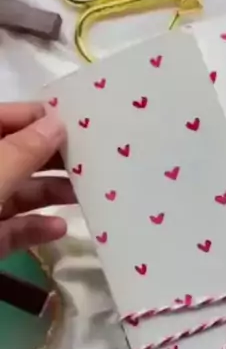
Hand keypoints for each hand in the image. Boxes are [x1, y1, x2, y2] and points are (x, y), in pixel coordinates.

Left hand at [0, 102, 75, 258]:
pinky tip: (59, 228)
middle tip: (93, 158)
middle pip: (14, 156)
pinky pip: (11, 230)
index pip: (4, 118)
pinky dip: (34, 229)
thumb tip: (58, 122)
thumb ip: (24, 151)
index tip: (82, 123)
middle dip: (52, 158)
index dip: (39, 117)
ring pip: (16, 194)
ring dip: (50, 192)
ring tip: (86, 193)